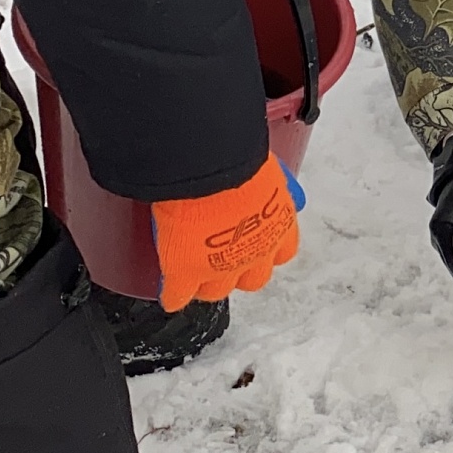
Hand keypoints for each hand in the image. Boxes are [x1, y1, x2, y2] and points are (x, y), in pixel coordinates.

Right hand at [151, 154, 301, 312]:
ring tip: (196, 279)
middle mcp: (258, 252)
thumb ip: (263, 179)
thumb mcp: (264, 166)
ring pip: (217, 290)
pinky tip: (171, 296)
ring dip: (207, 285)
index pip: (282, 251)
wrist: (211, 170)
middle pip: (253, 279)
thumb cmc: (240, 156)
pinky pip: (178, 294)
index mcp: (280, 225)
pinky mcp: (187, 273)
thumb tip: (260, 165)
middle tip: (226, 262)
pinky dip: (174, 296)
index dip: (267, 251)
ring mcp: (222, 267)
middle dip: (240, 272)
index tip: (256, 246)